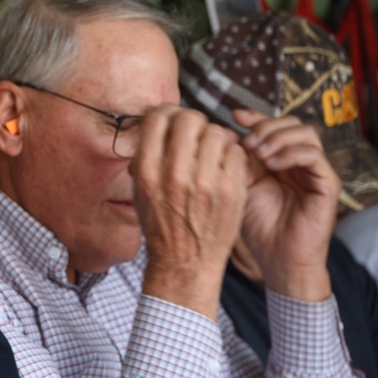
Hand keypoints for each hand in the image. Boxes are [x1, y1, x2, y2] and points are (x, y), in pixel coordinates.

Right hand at [132, 104, 248, 318]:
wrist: (185, 263)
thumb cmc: (162, 225)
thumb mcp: (140, 191)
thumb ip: (147, 155)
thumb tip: (157, 119)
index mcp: (147, 172)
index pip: (158, 118)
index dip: (166, 113)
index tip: (172, 119)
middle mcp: (175, 175)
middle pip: (189, 118)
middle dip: (193, 121)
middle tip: (195, 133)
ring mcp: (205, 183)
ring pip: (216, 132)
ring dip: (214, 137)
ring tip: (211, 152)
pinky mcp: (231, 191)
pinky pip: (236, 151)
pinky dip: (231, 154)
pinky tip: (224, 166)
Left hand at [234, 109, 338, 300]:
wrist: (277, 260)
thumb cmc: (258, 226)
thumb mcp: (240, 185)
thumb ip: (236, 159)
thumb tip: (224, 130)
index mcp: (280, 158)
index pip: (273, 125)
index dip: (255, 117)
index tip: (234, 116)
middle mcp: (300, 161)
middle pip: (291, 123)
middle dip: (266, 126)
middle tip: (246, 141)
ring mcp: (316, 172)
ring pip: (305, 133)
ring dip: (278, 137)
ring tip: (258, 153)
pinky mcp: (328, 184)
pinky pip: (314, 156)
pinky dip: (292, 153)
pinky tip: (272, 164)